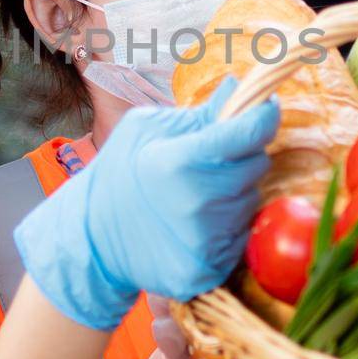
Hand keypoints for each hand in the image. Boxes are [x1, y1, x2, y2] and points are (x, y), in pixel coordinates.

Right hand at [15, 76, 278, 330]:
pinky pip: (240, 236)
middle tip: (213, 158)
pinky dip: (227, 225)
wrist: (91, 237)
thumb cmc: (120, 173)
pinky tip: (197, 221)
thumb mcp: (147, 129)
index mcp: (179, 161)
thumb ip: (199, 113)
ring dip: (234, 191)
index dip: (263, 116)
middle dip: (242, 154)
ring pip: (250, 201)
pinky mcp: (208, 270)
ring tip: (198, 191)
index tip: (266, 108)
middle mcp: (198, 203)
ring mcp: (205, 242)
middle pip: (256, 165)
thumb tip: (240, 88)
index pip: (249, 133)